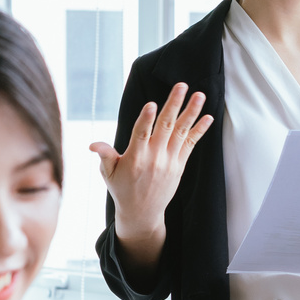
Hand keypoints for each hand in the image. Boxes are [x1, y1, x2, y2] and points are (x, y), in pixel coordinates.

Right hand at [89, 83, 213, 272]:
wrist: (142, 213)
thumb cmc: (122, 189)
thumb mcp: (108, 173)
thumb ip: (105, 155)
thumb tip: (92, 145)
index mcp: (135, 158)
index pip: (141, 134)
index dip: (146, 119)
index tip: (151, 104)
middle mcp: (154, 157)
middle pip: (166, 126)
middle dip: (174, 104)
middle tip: (181, 85)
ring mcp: (169, 161)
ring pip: (181, 132)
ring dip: (191, 112)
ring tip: (200, 95)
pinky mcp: (179, 165)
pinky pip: (191, 144)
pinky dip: (199, 130)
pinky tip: (208, 117)